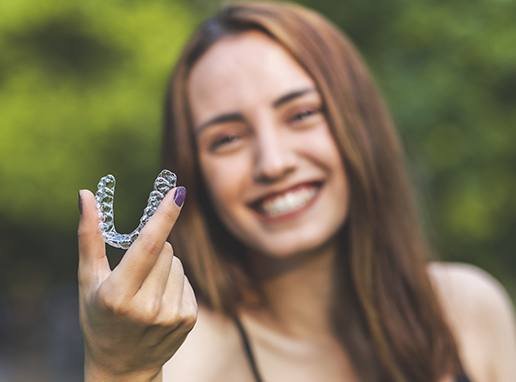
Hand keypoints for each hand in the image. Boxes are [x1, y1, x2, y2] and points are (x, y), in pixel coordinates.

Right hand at [77, 187, 196, 380]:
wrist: (122, 366)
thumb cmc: (98, 317)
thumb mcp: (88, 280)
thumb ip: (89, 236)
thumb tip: (86, 195)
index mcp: (118, 295)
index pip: (147, 246)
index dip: (164, 216)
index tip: (178, 191)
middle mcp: (147, 307)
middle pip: (165, 249)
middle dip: (152, 249)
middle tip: (135, 273)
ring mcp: (171, 315)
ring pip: (177, 263)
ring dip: (164, 267)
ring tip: (146, 292)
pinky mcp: (188, 319)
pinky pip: (186, 280)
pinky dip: (174, 283)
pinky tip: (159, 302)